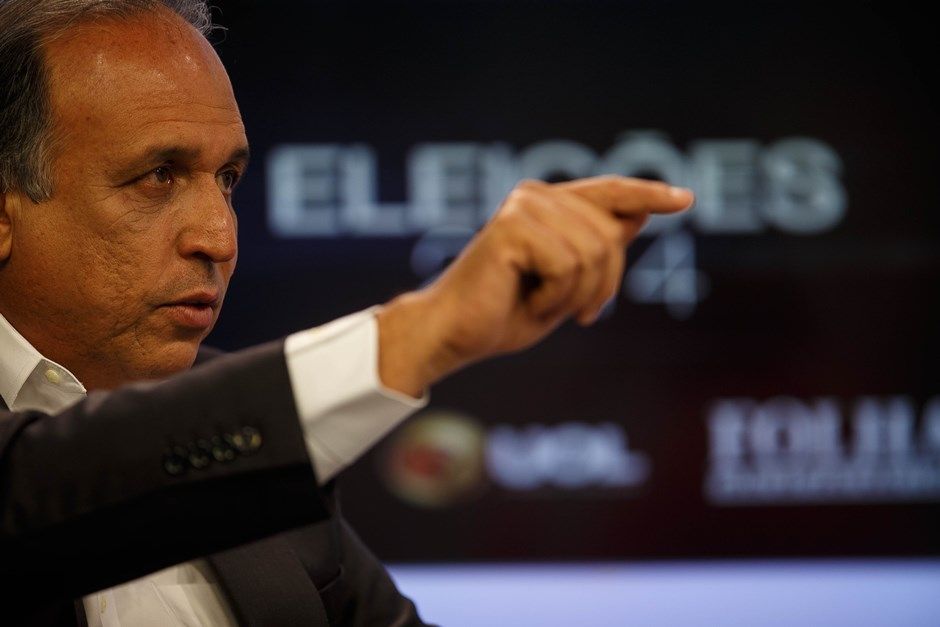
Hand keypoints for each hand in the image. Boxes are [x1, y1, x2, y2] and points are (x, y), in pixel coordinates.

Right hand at [376, 175, 693, 396]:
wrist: (454, 334)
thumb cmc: (506, 312)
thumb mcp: (566, 282)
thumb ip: (596, 246)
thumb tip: (639, 214)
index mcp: (547, 204)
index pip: (609, 192)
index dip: (648, 195)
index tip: (686, 199)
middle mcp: (535, 195)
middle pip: (610, 235)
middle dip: (604, 284)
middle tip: (578, 314)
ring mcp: (522, 207)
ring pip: (595, 251)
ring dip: (578, 295)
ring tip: (545, 306)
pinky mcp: (511, 228)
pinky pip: (568, 266)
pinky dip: (556, 298)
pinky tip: (528, 301)